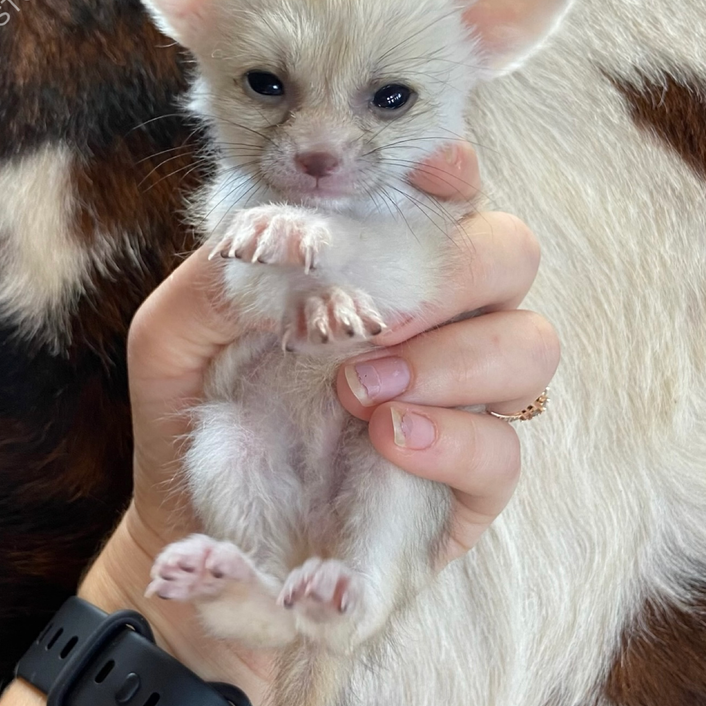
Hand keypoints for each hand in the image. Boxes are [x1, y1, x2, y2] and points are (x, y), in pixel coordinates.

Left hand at [80, 142, 558, 705]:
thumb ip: (217, 277)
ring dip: (453, 358)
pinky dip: (452, 438)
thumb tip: (293, 241)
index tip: (422, 176)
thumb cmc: (197, 420)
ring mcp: (459, 404)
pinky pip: (505, 450)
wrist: (195, 533)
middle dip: (454, 273)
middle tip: (372, 320)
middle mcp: (433, 325)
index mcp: (376, 272)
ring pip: (530, 344)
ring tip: (360, 391)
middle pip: (510, 255)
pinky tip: (386, 442)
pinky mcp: (467, 485)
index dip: (450, 172)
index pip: (447, 198)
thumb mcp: (175, 338)